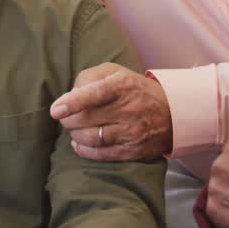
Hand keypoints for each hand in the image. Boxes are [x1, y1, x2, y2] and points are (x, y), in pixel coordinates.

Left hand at [49, 63, 172, 161]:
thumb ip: (90, 77)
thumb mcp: (116, 73)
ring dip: (74, 134)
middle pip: (87, 119)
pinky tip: (79, 142)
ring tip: (74, 128)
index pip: (94, 94)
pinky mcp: (132, 151)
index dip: (72, 102)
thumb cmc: (135, 90)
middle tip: (65, 116)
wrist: (173, 113)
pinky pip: (100, 154)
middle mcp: (128, 109)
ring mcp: (131, 132)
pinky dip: (83, 149)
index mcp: (123, 86)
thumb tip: (70, 93)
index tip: (55, 110)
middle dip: (68, 119)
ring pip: (91, 138)